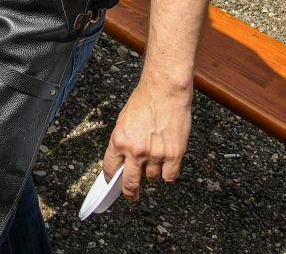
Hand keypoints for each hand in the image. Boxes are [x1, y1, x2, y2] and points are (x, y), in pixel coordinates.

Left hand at [101, 77, 193, 200]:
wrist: (165, 90)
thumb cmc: (144, 100)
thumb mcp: (123, 121)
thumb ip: (123, 142)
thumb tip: (123, 159)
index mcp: (119, 141)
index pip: (110, 169)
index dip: (111, 179)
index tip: (113, 183)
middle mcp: (136, 151)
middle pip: (130, 183)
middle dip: (130, 193)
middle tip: (132, 195)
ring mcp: (155, 154)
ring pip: (152, 177)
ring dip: (153, 171)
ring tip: (156, 156)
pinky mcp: (174, 154)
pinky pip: (170, 176)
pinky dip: (168, 173)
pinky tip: (167, 164)